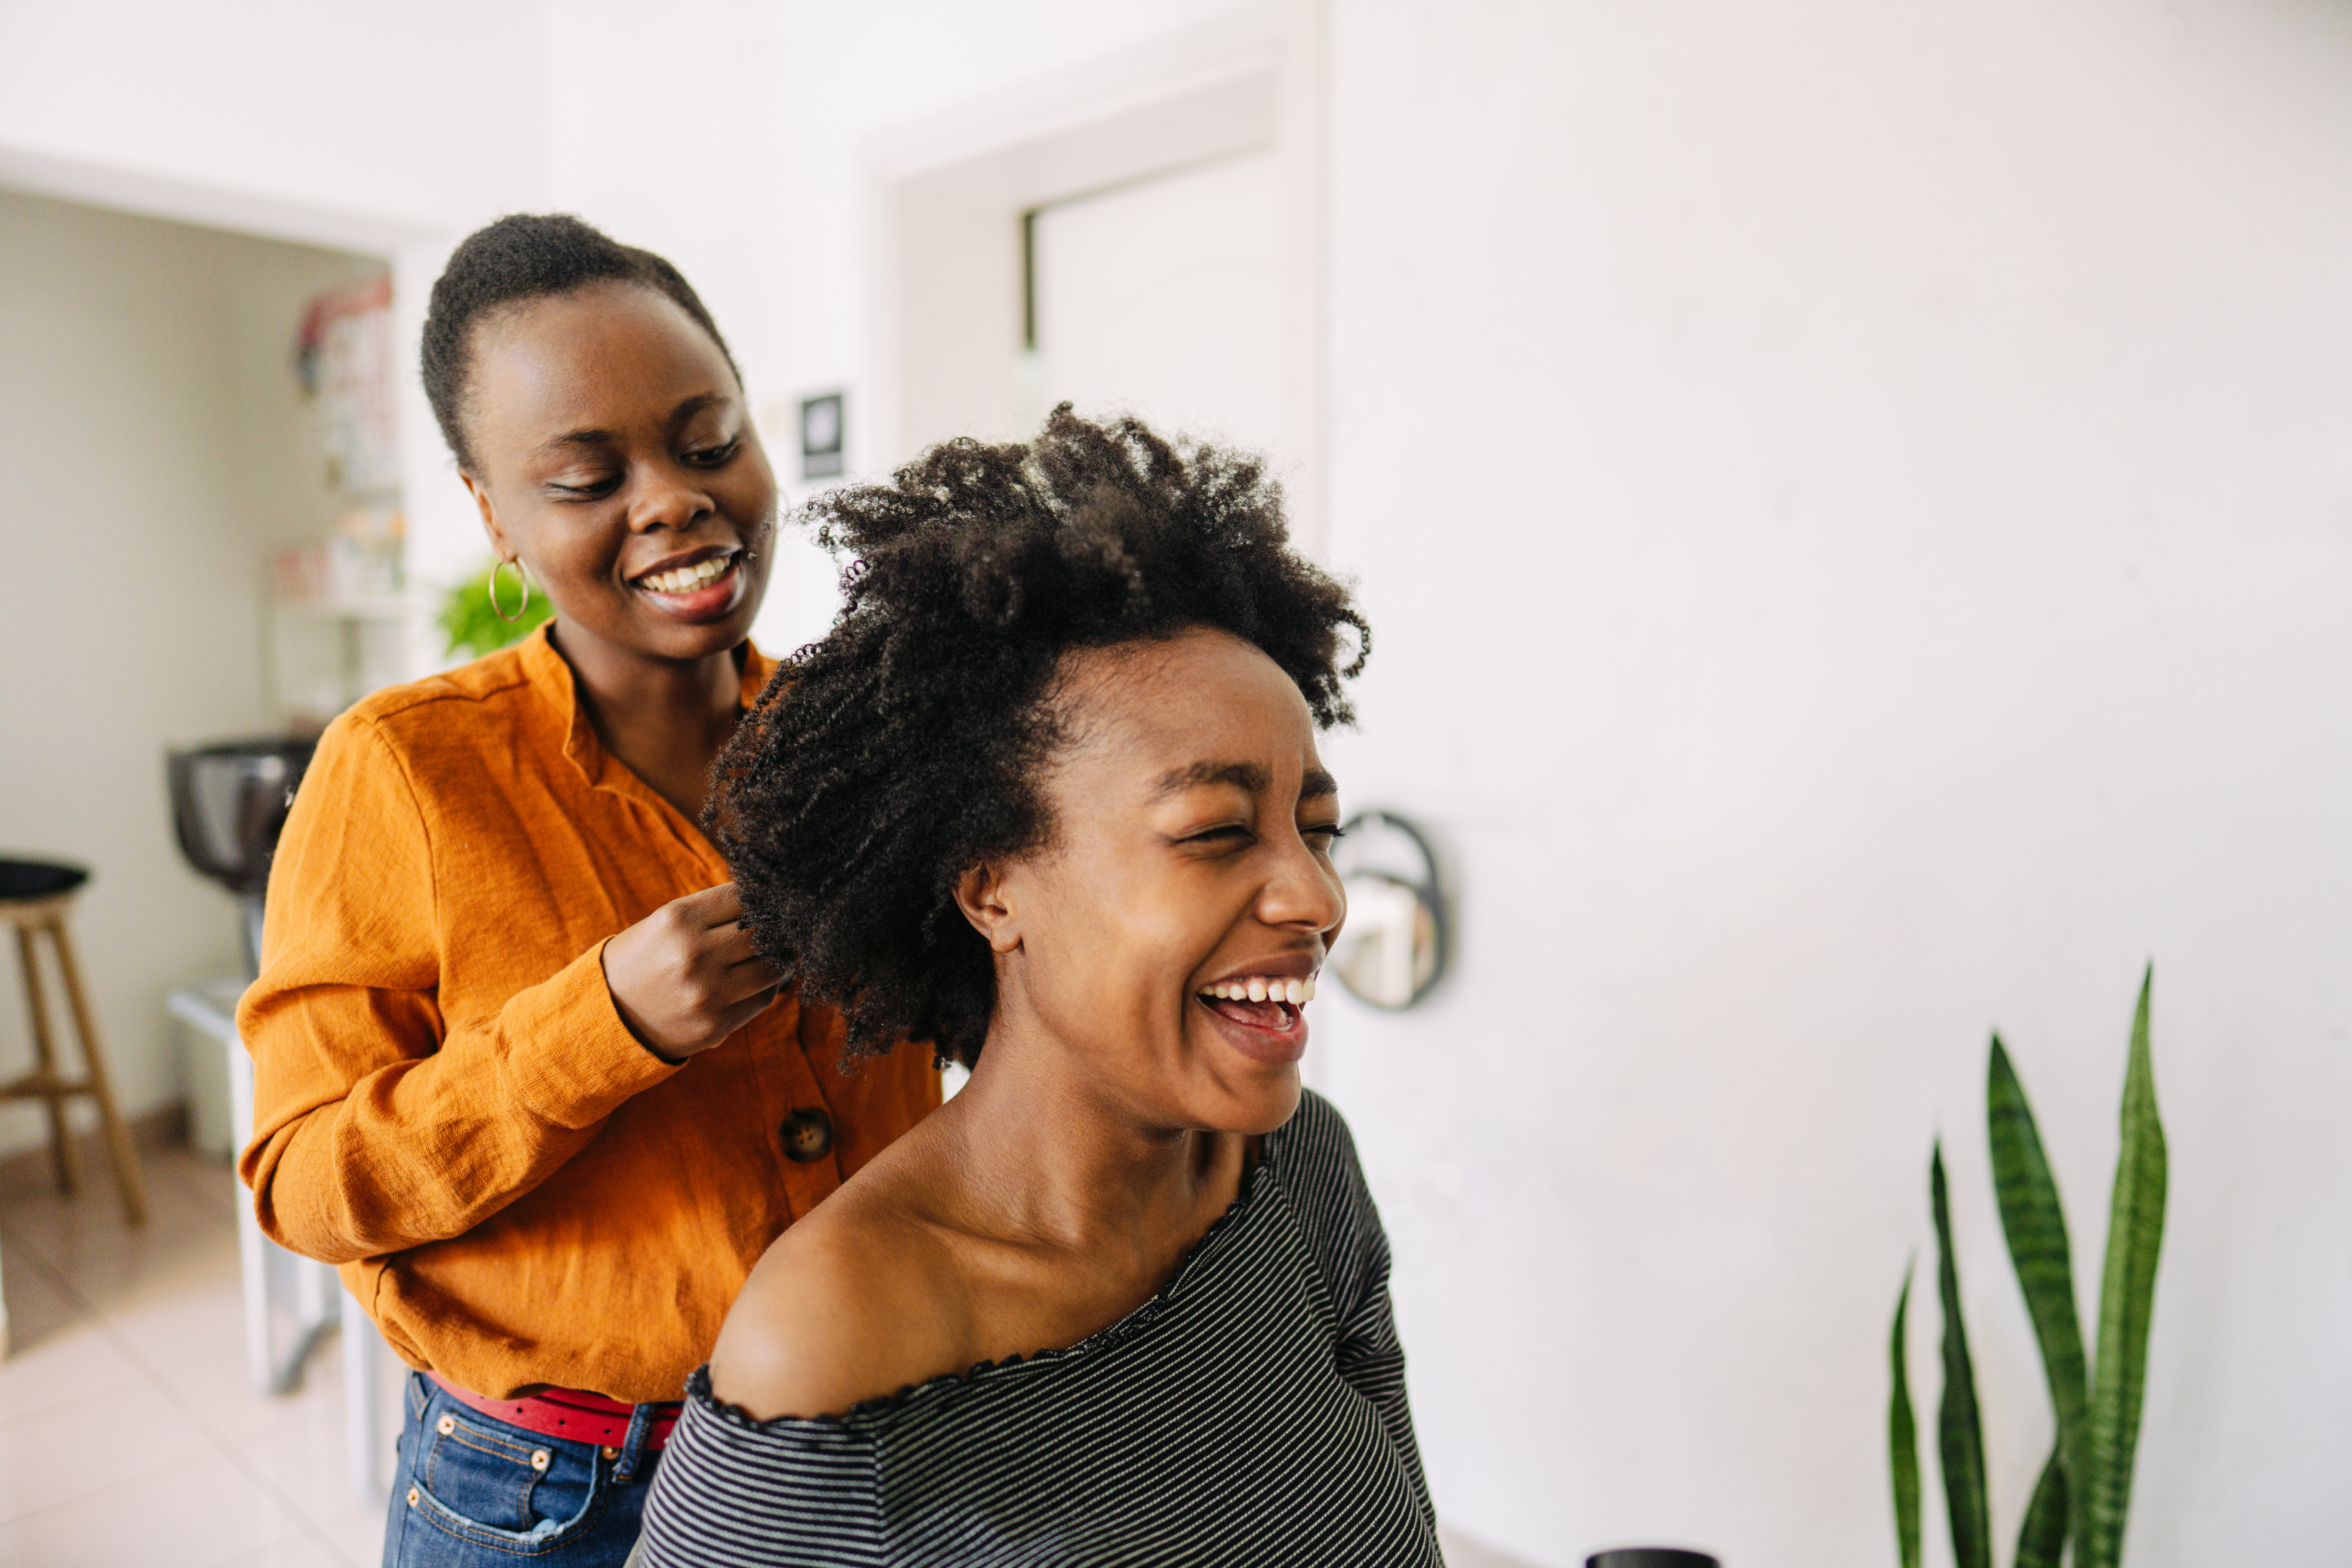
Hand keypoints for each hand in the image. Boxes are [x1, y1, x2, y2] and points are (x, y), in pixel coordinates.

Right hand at [602, 883, 782, 1060]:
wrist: (608, 1012)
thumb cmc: (646, 958)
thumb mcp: (668, 922)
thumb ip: (717, 911)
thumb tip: (772, 906)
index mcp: (680, 919)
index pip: (744, 898)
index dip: (761, 900)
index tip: (766, 905)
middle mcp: (695, 954)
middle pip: (763, 933)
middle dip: (774, 931)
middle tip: (778, 930)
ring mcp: (707, 992)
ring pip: (771, 968)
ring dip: (777, 960)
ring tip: (773, 955)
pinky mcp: (716, 1024)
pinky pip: (762, 998)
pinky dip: (765, 987)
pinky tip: (755, 980)